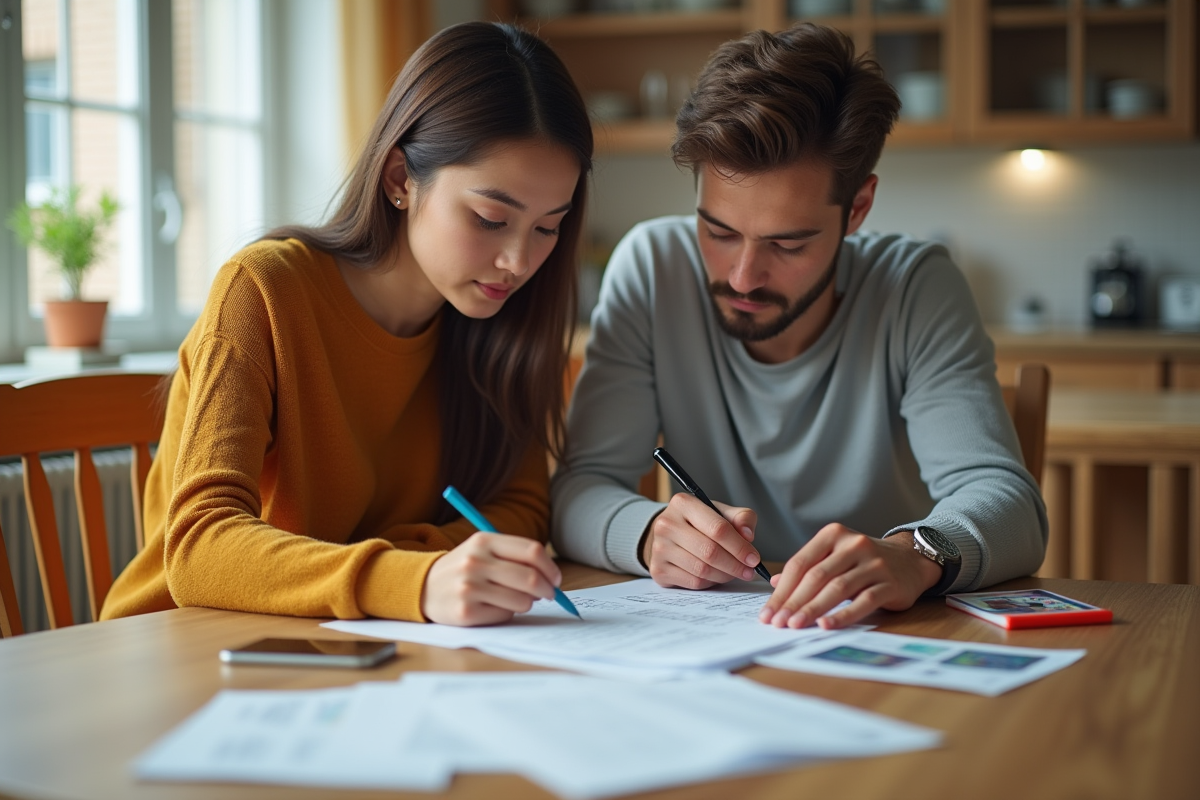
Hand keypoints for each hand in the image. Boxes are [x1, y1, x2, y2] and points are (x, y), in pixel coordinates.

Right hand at [420, 532, 561, 625]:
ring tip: (514, 599)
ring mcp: (469, 588)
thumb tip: (552, 578)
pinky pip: (505, 615)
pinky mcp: (466, 613)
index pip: (532, 551)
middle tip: (549, 594)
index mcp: (484, 540)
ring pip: (522, 601)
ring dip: (526, 603)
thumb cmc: (464, 568)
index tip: (556, 578)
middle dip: (548, 590)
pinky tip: (493, 606)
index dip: (551, 567)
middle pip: (531, 578)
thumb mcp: (483, 549)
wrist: (423, 586)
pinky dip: (507, 613)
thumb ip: (515, 556)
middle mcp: (476, 562)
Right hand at [642, 493, 762, 589]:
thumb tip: (748, 536)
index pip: (717, 528)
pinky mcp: (658, 570)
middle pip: (709, 552)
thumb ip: (741, 518)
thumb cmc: (701, 522)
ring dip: (724, 575)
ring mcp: (659, 548)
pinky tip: (716, 576)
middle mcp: (666, 524)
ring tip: (734, 573)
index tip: (754, 558)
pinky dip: (710, 582)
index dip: (739, 546)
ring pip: (702, 570)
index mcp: (683, 504)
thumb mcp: (722, 512)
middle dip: (735, 565)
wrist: (670, 534)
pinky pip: (693, 582)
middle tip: (749, 571)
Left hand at [758, 525, 941, 629]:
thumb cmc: (864, 561)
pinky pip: (863, 601)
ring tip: (795, 625)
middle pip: (816, 576)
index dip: (782, 590)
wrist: (910, 560)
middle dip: (793, 602)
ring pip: (837, 588)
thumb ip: (807, 568)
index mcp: (833, 534)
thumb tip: (776, 585)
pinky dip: (843, 614)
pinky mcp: (890, 583)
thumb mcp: (834, 557)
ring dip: (812, 609)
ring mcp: (874, 563)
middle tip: (777, 623)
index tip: (768, 612)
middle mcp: (853, 545)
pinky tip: (826, 625)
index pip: (800, 563)